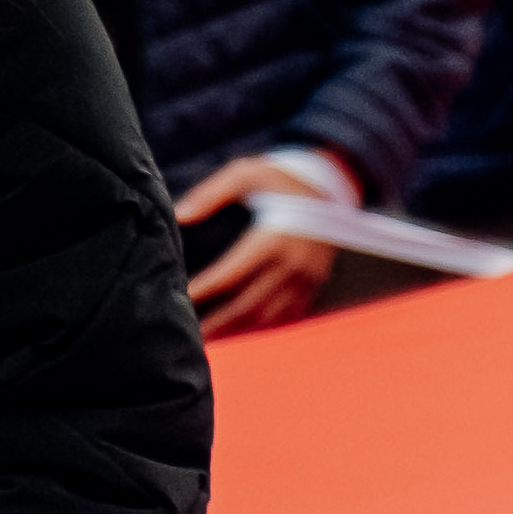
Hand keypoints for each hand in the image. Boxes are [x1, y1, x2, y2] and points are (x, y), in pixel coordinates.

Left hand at [171, 152, 340, 339]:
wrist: (331, 186)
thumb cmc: (280, 180)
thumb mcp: (246, 174)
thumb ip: (211, 194)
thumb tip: (180, 216)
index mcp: (273, 240)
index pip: (229, 276)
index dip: (203, 291)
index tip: (181, 299)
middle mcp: (292, 265)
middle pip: (247, 306)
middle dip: (216, 323)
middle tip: (189, 335)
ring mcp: (306, 279)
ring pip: (267, 317)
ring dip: (237, 331)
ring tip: (210, 340)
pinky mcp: (314, 285)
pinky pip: (287, 315)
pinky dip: (262, 327)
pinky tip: (241, 331)